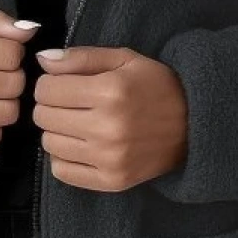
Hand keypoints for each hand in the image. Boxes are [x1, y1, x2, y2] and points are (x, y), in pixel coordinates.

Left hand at [33, 45, 187, 191]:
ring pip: (49, 143)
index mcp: (110, 91)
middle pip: (44, 116)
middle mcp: (108, 127)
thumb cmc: (157, 86)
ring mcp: (110, 158)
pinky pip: (61, 171)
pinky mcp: (112, 181)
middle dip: (51, 106)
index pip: (46, 89)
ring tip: (78, 124)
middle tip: (70, 104)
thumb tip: (42, 60)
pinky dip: (64, 157)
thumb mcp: (124, 59)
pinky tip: (82, 145)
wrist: (195, 124)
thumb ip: (81, 57)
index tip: (62, 84)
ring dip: (57, 131)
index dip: (49, 83)